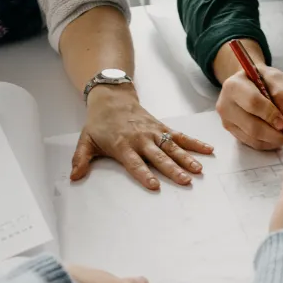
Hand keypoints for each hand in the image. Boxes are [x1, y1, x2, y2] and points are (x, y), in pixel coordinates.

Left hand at [71, 85, 213, 190]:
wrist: (112, 97)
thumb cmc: (100, 123)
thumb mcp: (86, 140)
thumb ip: (81, 160)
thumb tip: (74, 177)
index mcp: (122, 145)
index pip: (134, 163)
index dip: (144, 173)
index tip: (154, 185)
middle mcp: (141, 139)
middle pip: (158, 157)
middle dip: (172, 169)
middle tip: (185, 180)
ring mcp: (154, 133)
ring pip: (172, 147)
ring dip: (186, 159)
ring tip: (198, 170)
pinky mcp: (162, 128)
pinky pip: (181, 136)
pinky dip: (195, 143)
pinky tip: (208, 151)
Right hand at [213, 40, 282, 150]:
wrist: (246, 84)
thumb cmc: (261, 79)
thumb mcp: (275, 77)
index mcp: (234, 86)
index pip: (253, 103)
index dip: (271, 114)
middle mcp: (226, 106)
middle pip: (252, 127)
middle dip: (275, 133)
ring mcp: (227, 121)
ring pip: (253, 139)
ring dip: (274, 140)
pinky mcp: (233, 133)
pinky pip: (253, 143)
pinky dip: (269, 143)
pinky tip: (278, 136)